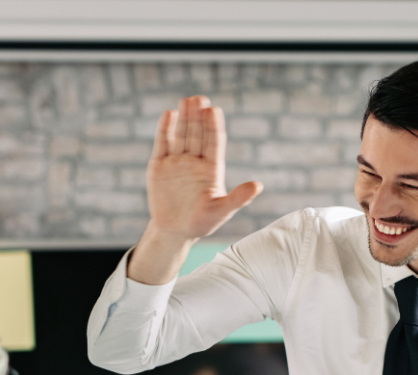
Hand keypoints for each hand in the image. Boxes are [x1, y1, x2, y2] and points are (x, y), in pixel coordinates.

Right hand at [147, 96, 262, 239]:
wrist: (175, 232)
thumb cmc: (202, 222)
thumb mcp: (222, 211)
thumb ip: (239, 198)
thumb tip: (259, 185)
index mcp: (212, 168)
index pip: (214, 142)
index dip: (214, 127)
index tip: (214, 111)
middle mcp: (195, 161)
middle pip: (197, 134)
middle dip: (199, 117)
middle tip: (200, 99)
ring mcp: (176, 161)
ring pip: (181, 135)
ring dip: (184, 118)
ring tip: (187, 100)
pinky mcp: (159, 166)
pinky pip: (163, 144)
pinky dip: (165, 129)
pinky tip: (170, 114)